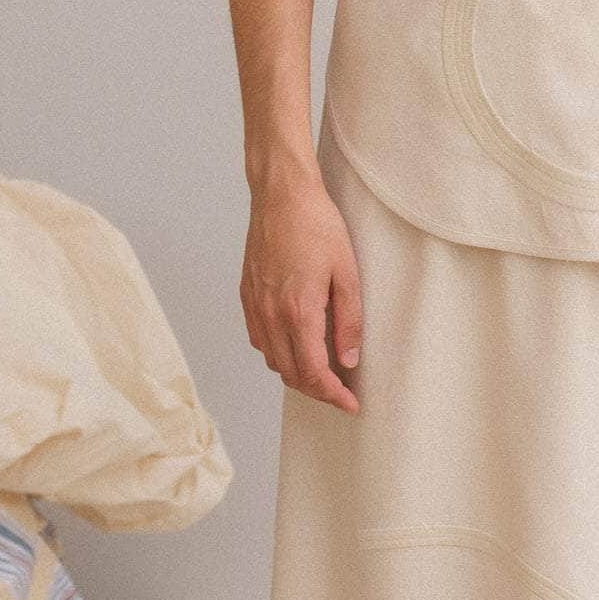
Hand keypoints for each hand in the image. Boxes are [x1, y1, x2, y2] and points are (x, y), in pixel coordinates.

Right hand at [241, 169, 362, 414]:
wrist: (281, 195)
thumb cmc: (316, 226)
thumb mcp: (348, 273)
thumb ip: (349, 321)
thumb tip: (349, 360)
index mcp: (298, 311)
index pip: (314, 373)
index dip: (333, 395)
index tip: (351, 404)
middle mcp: (271, 314)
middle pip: (291, 374)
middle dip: (317, 391)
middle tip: (341, 392)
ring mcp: (255, 306)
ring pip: (272, 360)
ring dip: (296, 374)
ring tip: (322, 372)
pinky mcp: (247, 295)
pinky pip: (259, 340)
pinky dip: (278, 353)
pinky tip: (296, 346)